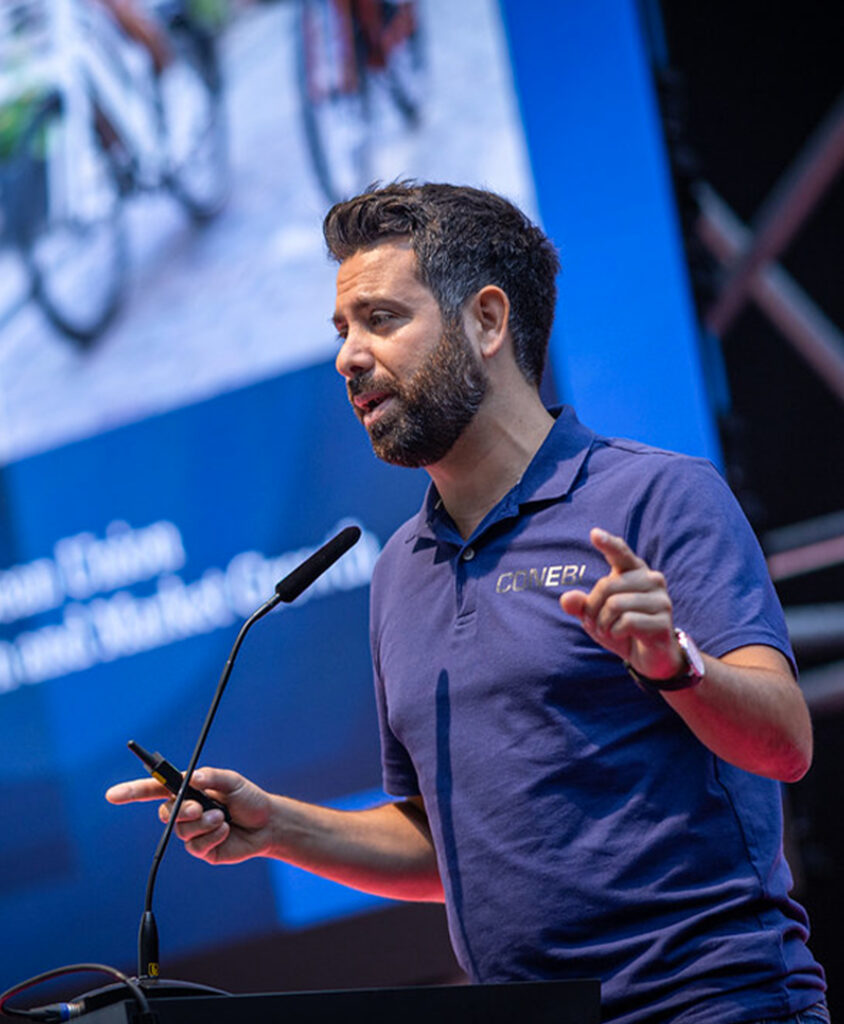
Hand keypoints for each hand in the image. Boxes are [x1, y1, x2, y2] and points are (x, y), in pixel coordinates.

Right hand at [106, 768, 273, 864]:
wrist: (266, 824)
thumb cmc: (248, 798)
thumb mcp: (233, 782)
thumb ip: (212, 776)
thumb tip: (191, 778)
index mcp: (188, 790)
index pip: (154, 789)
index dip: (131, 792)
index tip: (113, 795)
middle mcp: (185, 810)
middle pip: (165, 812)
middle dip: (181, 810)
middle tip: (199, 808)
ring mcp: (192, 831)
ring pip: (181, 831)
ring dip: (203, 823)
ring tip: (222, 818)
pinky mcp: (201, 849)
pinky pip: (195, 846)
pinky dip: (212, 835)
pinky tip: (226, 829)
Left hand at [560, 528, 683, 679]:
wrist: (649, 656)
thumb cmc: (622, 628)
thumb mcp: (596, 617)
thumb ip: (581, 605)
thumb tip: (566, 599)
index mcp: (634, 571)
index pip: (621, 553)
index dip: (608, 543)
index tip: (594, 534)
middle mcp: (651, 579)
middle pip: (607, 585)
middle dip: (593, 608)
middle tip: (596, 623)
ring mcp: (661, 599)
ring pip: (615, 605)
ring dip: (603, 622)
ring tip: (608, 629)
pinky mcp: (664, 621)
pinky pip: (627, 622)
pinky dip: (616, 632)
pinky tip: (622, 636)